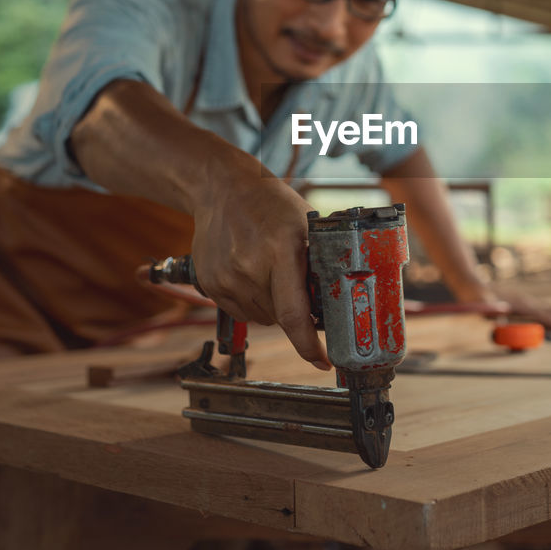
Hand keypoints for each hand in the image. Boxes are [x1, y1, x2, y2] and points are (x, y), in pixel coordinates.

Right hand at [189, 158, 329, 369]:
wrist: (222, 189)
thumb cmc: (271, 204)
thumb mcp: (307, 224)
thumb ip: (322, 261)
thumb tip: (340, 301)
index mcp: (280, 251)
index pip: (295, 314)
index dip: (309, 346)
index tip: (324, 361)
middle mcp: (248, 267)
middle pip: (280, 319)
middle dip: (295, 312)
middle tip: (298, 285)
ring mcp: (225, 278)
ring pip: (261, 318)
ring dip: (273, 307)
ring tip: (271, 271)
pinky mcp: (210, 284)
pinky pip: (240, 311)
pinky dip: (253, 301)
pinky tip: (253, 274)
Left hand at [479, 285, 550, 331]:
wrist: (472, 284)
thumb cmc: (475, 299)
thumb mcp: (481, 307)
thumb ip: (491, 315)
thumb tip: (500, 324)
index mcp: (521, 304)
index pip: (546, 316)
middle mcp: (529, 302)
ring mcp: (530, 302)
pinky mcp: (528, 304)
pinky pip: (549, 310)